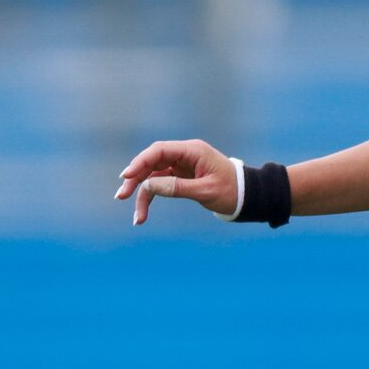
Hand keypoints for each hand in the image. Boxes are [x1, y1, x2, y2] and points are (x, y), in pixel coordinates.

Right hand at [115, 138, 238, 225]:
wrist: (246, 195)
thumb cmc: (231, 190)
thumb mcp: (205, 191)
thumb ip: (178, 188)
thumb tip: (150, 187)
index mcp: (193, 151)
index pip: (160, 151)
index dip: (140, 162)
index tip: (127, 177)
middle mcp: (184, 154)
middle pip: (152, 162)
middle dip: (135, 180)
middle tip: (121, 196)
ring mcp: (181, 165)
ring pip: (153, 176)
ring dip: (142, 194)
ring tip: (137, 217)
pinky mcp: (181, 176)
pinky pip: (160, 184)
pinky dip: (152, 197)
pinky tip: (143, 214)